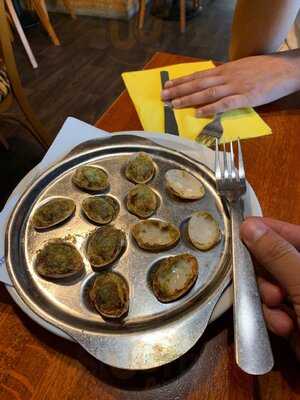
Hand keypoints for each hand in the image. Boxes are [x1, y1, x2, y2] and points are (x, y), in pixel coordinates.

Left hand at [161, 51, 299, 115]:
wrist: (285, 69)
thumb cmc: (264, 69)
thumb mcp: (241, 68)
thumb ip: (226, 76)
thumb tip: (211, 83)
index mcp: (225, 70)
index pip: (198, 76)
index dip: (181, 81)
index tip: (167, 86)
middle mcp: (227, 77)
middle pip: (198, 84)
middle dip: (179, 91)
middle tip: (163, 97)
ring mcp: (236, 87)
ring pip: (207, 93)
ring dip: (189, 99)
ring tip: (174, 105)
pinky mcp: (246, 97)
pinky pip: (225, 104)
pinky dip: (211, 108)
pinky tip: (199, 113)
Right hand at [240, 217, 299, 358]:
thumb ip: (278, 255)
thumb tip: (250, 226)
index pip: (292, 233)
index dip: (267, 230)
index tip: (241, 229)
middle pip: (274, 261)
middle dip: (267, 277)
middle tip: (271, 292)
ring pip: (268, 286)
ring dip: (269, 302)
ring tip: (282, 316)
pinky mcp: (293, 317)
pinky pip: (271, 308)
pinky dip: (273, 318)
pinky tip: (285, 329)